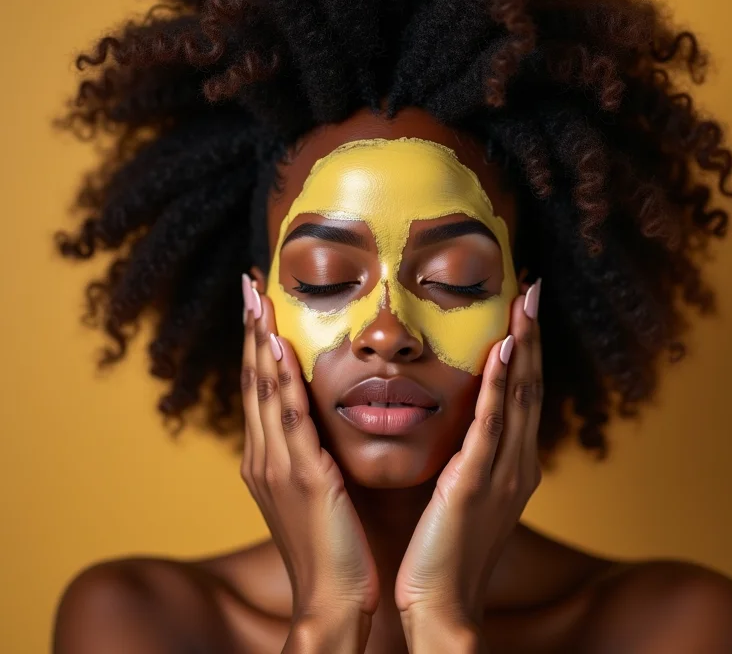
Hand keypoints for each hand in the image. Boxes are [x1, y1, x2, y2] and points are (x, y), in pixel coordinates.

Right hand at [239, 274, 379, 618]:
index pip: (258, 388)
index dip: (256, 343)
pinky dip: (279, 382)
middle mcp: (263, 456)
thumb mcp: (315, 488)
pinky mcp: (301, 478)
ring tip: (258, 296)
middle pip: (253, 380)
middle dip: (251, 329)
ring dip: (260, 341)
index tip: (258, 303)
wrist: (332, 599)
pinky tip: (278, 348)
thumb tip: (320, 416)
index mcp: (266, 457)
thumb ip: (310, 450)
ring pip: (263, 391)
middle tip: (249, 283)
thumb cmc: (330, 543)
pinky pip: (288, 421)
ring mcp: (278, 466)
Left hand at [394, 279, 543, 629]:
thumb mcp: (463, 492)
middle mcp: (518, 463)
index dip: (526, 348)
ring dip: (523, 345)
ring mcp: (502, 473)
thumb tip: (460, 420)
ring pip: (519, 396)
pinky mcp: (476, 484)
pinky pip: (492, 426)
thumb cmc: (445, 548)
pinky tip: (503, 351)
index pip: (523, 393)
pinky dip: (502, 386)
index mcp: (512, 463)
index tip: (521, 308)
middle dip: (532, 334)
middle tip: (532, 287)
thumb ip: (469, 454)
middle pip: (530, 384)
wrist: (441, 604)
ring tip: (524, 301)